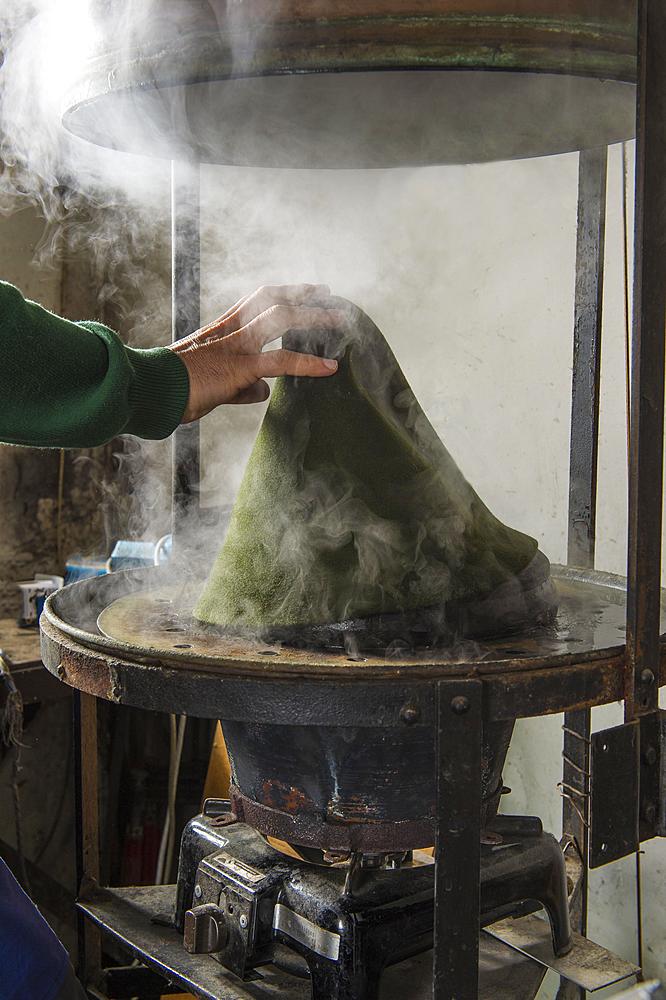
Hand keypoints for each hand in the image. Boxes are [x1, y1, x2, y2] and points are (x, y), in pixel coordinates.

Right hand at [170, 284, 342, 422]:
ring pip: (280, 318)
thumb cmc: (174, 390)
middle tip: (330, 295)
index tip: (307, 291)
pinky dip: (309, 362)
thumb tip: (264, 390)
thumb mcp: (214, 385)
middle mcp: (230, 330)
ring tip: (341, 321)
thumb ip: (242, 385)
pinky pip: (280, 360)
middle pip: (272, 298)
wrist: (150, 391)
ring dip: (314, 317)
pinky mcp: (237, 367)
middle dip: (304, 295)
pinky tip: (330, 367)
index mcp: (222, 330)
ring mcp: (234, 346)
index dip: (285, 293)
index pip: (257, 300)